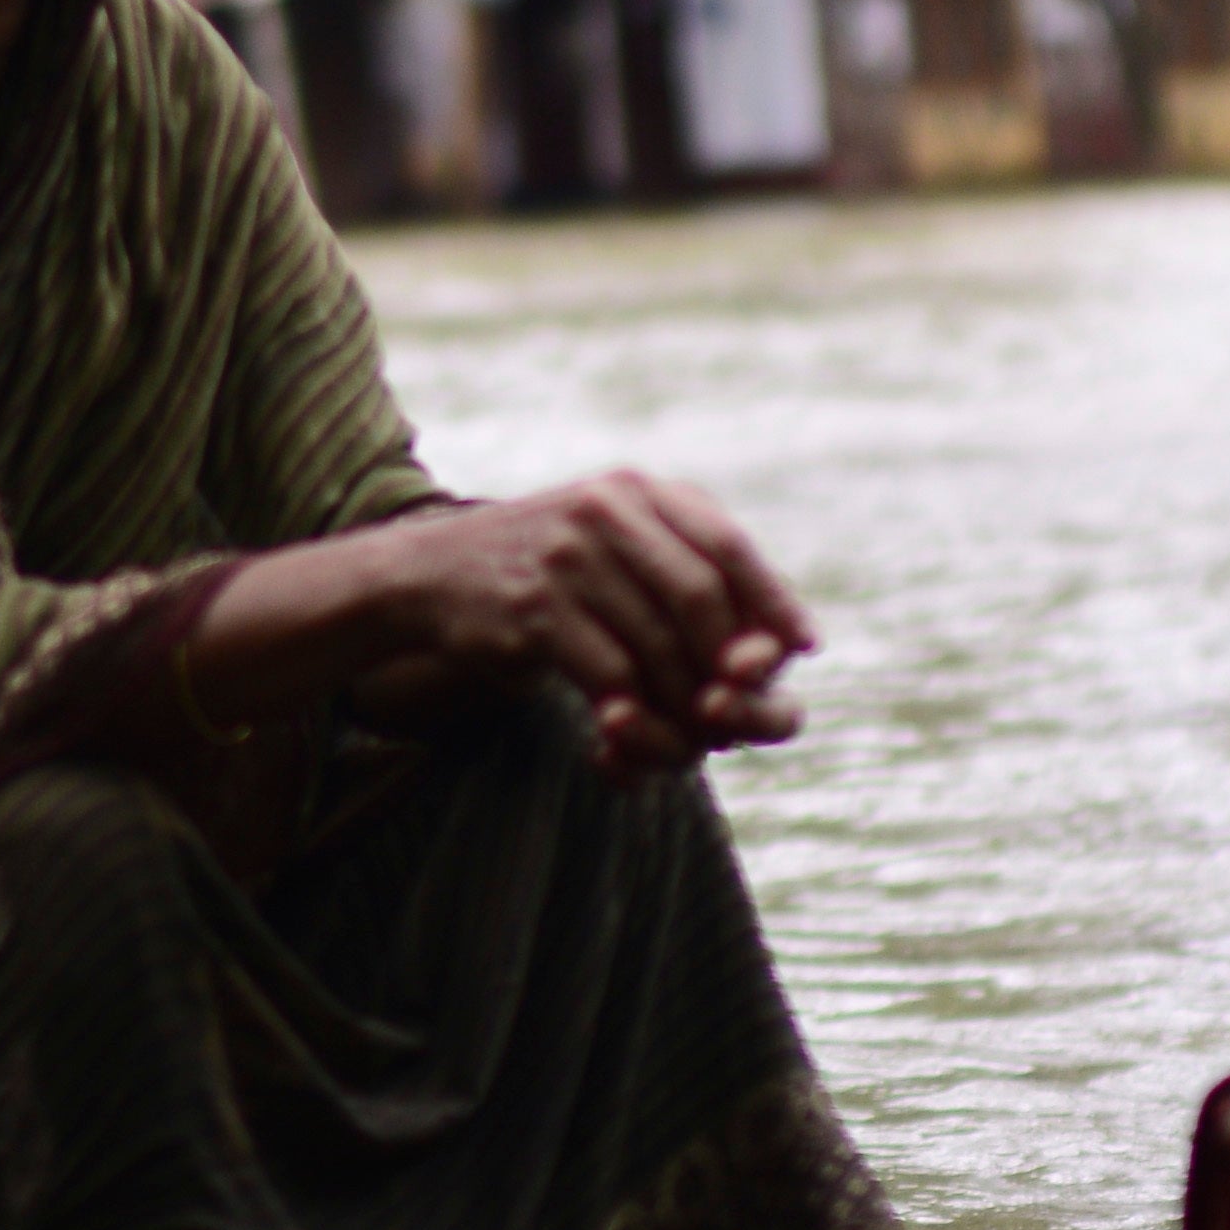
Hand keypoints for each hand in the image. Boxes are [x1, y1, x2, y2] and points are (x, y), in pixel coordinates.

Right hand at [323, 474, 815, 774]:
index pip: (727, 544)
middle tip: (735, 711)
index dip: (772, 599)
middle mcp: (607, 511)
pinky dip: (634, 717)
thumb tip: (782, 648)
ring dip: (683, 704)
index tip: (800, 648)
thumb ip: (684, 574)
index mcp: (638, 491)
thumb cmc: (546, 574)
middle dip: (727, 665)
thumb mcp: (613, 544)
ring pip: (659, 647)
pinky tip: (628, 735)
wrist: (430, 577)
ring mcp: (569, 557)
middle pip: (701, 598)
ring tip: (690, 738)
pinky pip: (613, 678)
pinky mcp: (537, 609)